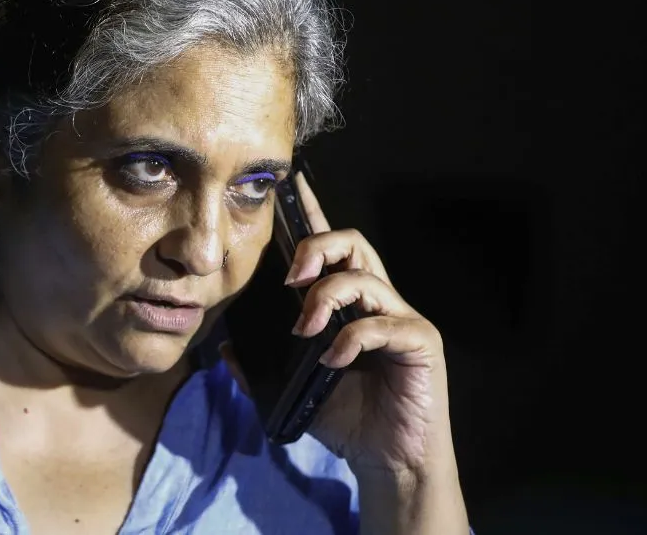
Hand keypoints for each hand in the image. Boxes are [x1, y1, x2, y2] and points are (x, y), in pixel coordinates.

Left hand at [223, 172, 454, 479]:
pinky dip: (352, 338)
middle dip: (317, 249)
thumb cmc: (347, 417)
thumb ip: (262, 368)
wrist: (388, 461)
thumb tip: (224, 350)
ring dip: (327, 297)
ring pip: (365, 277)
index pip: (331, 249)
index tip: (292, 185)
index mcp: (349, 304)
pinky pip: (384, 324)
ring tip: (305, 328)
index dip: (313, 214)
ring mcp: (402, 319)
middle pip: (353, 244)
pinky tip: (333, 359)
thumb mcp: (294, 388)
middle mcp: (377, 301)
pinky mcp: (421, 343)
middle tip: (290, 278)